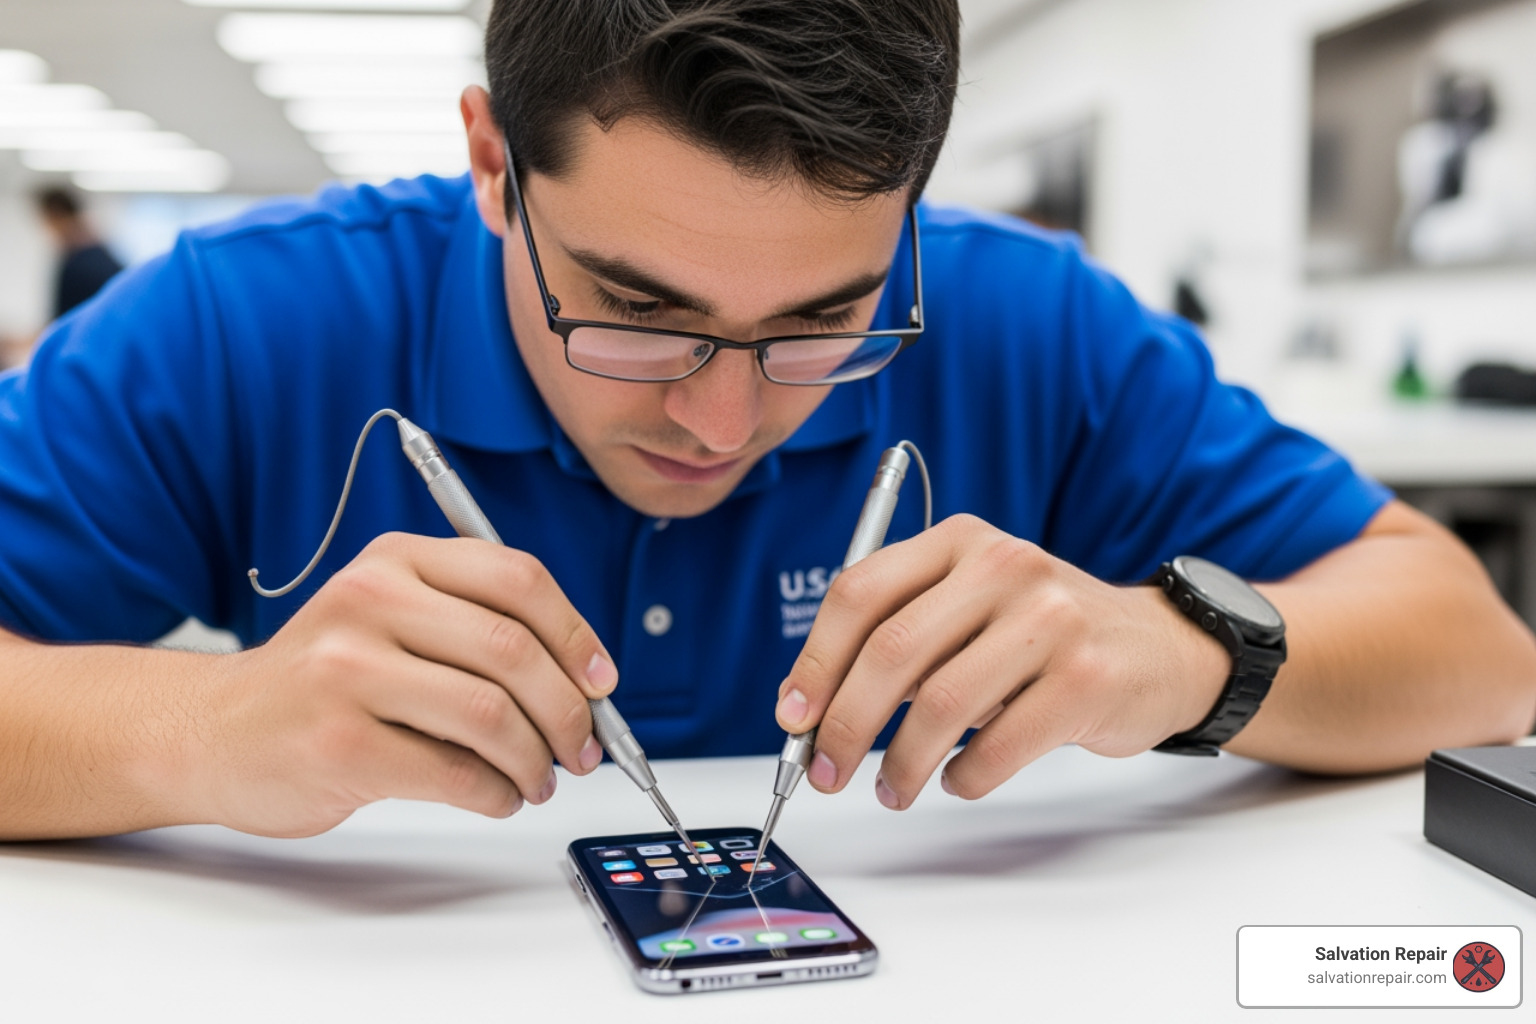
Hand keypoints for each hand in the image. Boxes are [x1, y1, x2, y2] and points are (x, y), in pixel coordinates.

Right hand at [188, 533, 616, 836]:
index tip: (601, 683)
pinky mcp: (338, 743)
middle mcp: (370, 601)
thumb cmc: (325, 680)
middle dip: (569, 711)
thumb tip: (587, 681)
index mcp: (397, 558)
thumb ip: (475, 625)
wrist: (212, 730)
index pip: (518, 578)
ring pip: (491, 714)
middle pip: (514, 650)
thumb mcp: (390, 615)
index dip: (576, 635)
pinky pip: (455, 772)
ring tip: (536, 779)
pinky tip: (496, 796)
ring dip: (535, 760)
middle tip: (583, 748)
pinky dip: (496, 793)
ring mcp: (347, 671)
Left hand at [774, 515, 1230, 808]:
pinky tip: (957, 780)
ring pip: (941, 705)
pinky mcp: (1086, 679)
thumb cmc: (1039, 635)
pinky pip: (997, 746)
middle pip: (892, 651)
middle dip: (844, 724)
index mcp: (959, 540)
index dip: (815, 661)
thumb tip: (810, 709)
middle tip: (825, 771)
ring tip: (893, 789)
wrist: (1157, 648)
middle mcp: (1004, 566)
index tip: (793, 716)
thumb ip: (898, 637)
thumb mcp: (969, 607)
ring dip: (900, 764)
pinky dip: (964, 777)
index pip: (860, 592)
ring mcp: (1050, 620)